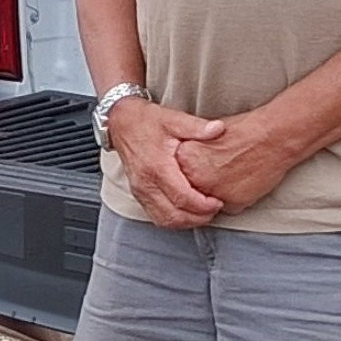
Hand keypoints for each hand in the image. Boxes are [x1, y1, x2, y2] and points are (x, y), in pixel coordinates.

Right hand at [107, 97, 225, 228]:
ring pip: (165, 220)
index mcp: (156, 166)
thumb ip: (196, 126)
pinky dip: (174, 220)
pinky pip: (156, 216)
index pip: (181, 197)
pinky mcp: (138, 194)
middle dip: (199, 217)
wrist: (121, 123)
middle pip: (174, 214)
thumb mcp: (172, 119)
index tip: (218, 201)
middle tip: (215, 209)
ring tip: (204, 213)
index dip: (203, 205)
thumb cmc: (146, 122)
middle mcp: (146, 182)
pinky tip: (187, 213)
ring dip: (187, 221)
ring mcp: (140, 191)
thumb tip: (218, 129)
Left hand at [175, 113, 295, 215]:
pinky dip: (234, 198)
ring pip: (208, 202)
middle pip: (191, 189)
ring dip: (215, 195)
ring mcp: (214, 193)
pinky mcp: (233, 204)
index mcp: (185, 157)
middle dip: (201, 184)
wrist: (272, 136)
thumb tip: (184, 163)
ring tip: (232, 175)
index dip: (190, 171)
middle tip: (219, 171)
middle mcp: (195, 178)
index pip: (177, 174)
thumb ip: (191, 151)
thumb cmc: (243, 130)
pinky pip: (228, 207)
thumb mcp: (206, 134)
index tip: (201, 166)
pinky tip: (243, 181)